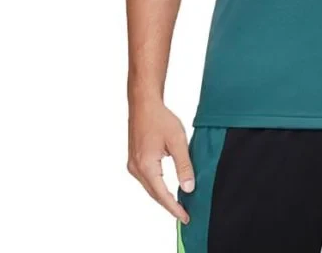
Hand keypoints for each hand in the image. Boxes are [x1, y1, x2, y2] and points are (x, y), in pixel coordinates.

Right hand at [127, 100, 194, 222]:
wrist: (144, 104)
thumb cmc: (160, 119)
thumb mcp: (178, 141)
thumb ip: (184, 165)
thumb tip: (188, 188)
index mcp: (146, 166)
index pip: (162, 194)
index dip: (174, 208)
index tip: (185, 217)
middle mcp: (136, 169)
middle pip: (154, 194)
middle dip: (169, 205)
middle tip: (184, 214)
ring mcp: (133, 165)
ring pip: (150, 187)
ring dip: (163, 196)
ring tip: (178, 204)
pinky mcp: (134, 160)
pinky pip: (146, 180)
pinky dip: (157, 186)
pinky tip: (166, 188)